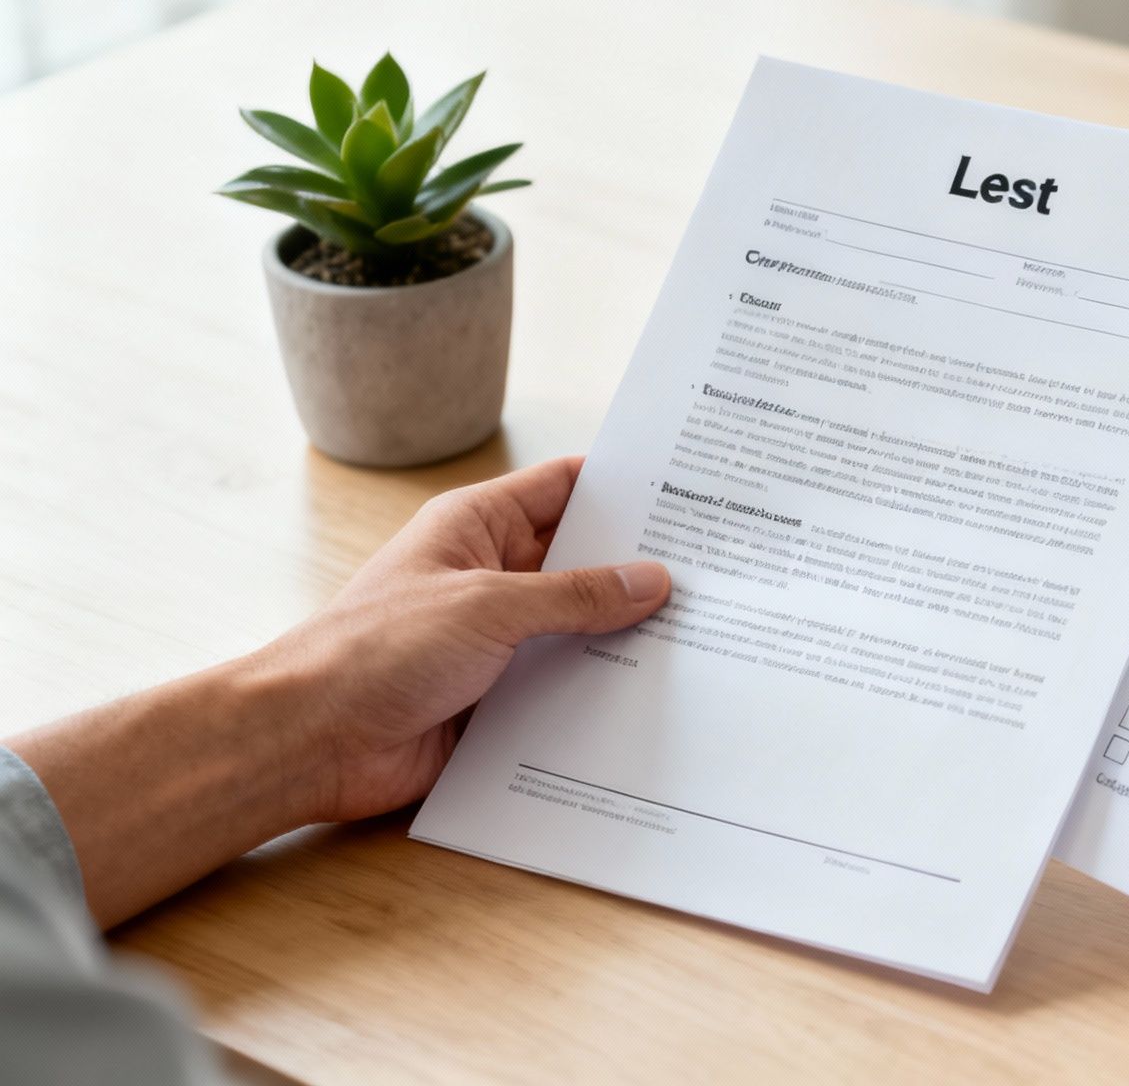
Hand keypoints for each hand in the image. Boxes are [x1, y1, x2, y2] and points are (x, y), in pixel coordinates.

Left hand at [265, 456, 672, 821]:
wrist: (309, 742)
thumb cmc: (375, 651)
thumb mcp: (487, 607)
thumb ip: (573, 595)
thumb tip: (651, 580)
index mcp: (477, 527)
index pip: (566, 487)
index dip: (625, 486)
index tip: (692, 490)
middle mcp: (491, 577)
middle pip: (583, 561)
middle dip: (641, 568)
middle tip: (720, 572)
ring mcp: (496, 640)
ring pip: (580, 629)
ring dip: (626, 638)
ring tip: (706, 637)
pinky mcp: (498, 699)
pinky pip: (564, 688)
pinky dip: (602, 692)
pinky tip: (657, 699)